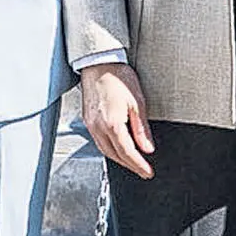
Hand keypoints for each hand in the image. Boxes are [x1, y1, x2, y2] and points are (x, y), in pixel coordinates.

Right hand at [80, 61, 154, 179]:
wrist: (99, 63)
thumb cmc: (118, 77)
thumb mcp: (138, 103)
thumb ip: (142, 129)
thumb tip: (147, 148)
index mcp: (112, 124)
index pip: (127, 153)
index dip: (139, 165)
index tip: (148, 172)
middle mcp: (98, 127)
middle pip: (115, 156)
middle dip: (130, 166)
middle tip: (143, 171)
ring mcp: (90, 125)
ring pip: (105, 150)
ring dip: (119, 159)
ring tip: (133, 163)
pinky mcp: (87, 120)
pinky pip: (98, 141)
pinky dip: (110, 149)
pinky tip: (118, 148)